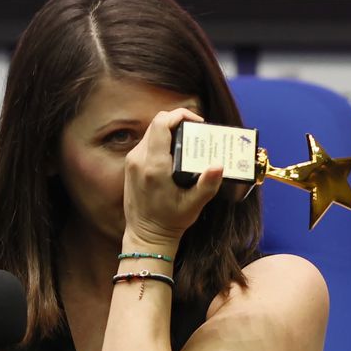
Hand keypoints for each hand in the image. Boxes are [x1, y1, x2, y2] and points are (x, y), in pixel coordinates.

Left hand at [123, 108, 223, 246]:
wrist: (146, 235)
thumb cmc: (170, 221)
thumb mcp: (193, 204)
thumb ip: (207, 184)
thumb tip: (219, 165)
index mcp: (154, 165)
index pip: (162, 123)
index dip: (181, 115)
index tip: (198, 123)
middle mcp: (139, 159)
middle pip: (158, 123)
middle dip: (179, 122)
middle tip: (197, 134)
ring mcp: (132, 161)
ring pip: (152, 132)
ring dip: (171, 132)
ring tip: (189, 145)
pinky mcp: (131, 165)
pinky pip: (147, 143)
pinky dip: (162, 142)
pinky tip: (176, 155)